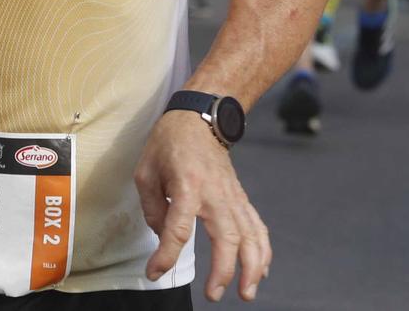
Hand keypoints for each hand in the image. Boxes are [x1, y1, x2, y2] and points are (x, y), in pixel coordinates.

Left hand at [134, 113, 269, 301]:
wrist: (201, 116)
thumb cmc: (170, 142)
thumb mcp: (146, 171)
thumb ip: (152, 207)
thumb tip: (163, 235)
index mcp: (187, 185)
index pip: (179, 227)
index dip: (167, 254)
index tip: (155, 272)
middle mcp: (215, 193)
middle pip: (226, 236)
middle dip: (224, 269)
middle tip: (213, 294)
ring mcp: (233, 196)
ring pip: (250, 235)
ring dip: (252, 266)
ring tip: (247, 293)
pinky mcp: (241, 199)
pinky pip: (257, 227)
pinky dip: (262, 252)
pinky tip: (260, 272)